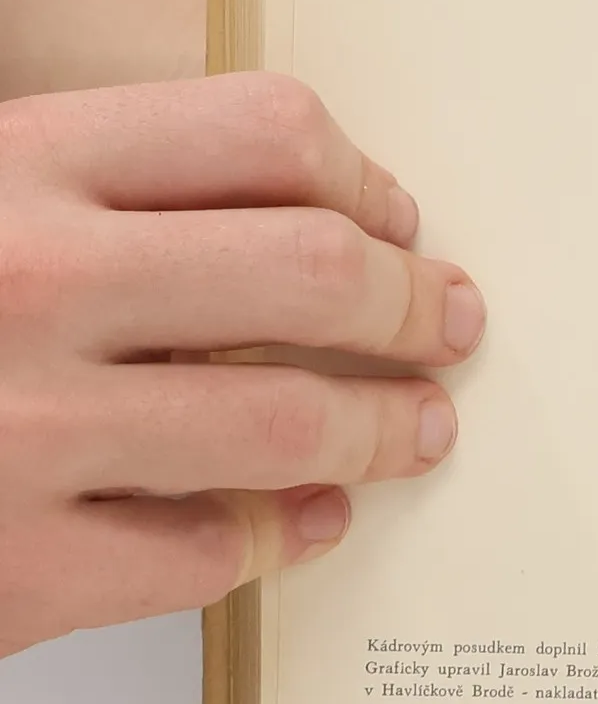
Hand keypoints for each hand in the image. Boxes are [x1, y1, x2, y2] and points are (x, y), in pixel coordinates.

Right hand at [0, 71, 484, 655]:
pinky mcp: (16, 574)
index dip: (362, 178)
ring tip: (418, 430)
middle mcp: (25, 282)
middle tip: (448, 324)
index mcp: (5, 164)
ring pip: (288, 422)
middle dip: (411, 301)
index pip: (261, 130)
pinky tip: (306, 522)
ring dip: (383, 428)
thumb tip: (292, 215)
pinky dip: (281, 537)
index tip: (396, 218)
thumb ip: (85, 193)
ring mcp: (21, 435)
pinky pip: (209, 552)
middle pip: (313, 268)